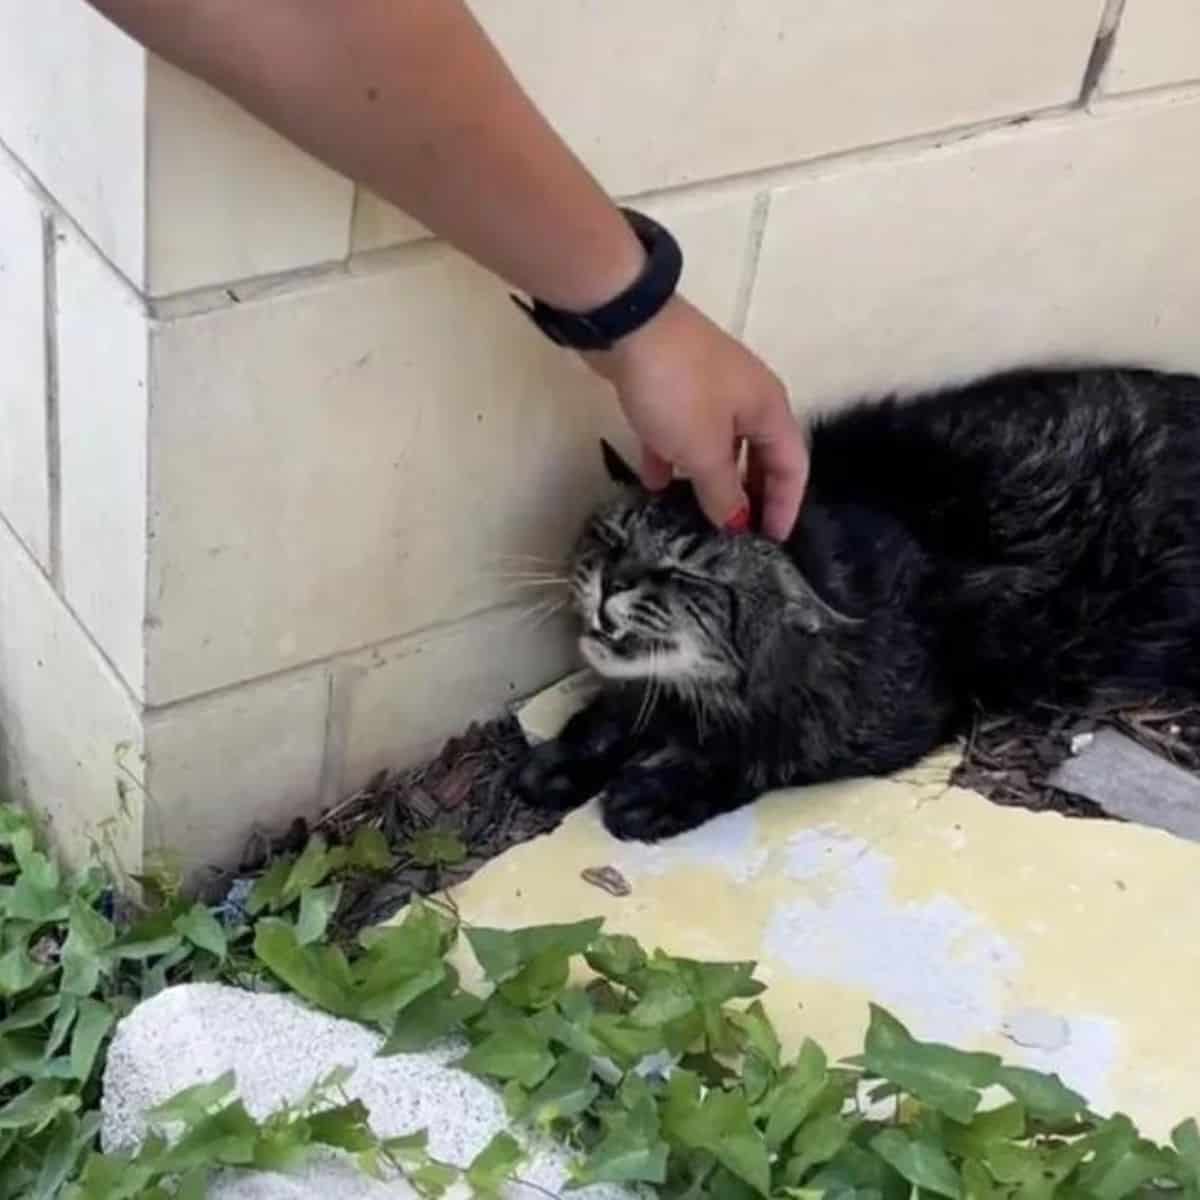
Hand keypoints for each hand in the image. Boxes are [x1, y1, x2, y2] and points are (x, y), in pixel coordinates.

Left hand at [584, 296, 809, 539]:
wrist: (627, 324)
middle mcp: (747, 399)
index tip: (773, 543)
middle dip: (750, 495)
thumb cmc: (679, 389)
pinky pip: (681, 433)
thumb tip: (736, 523)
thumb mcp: (703, 450)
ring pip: (718, 446)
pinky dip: (673, 459)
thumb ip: (723, 491)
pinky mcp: (672, 388)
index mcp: (769, 409)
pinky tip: (654, 486)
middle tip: (738, 536)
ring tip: (697, 519)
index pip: (792, 466)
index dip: (786, 506)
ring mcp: (708, 391)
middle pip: (758, 456)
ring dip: (710, 481)